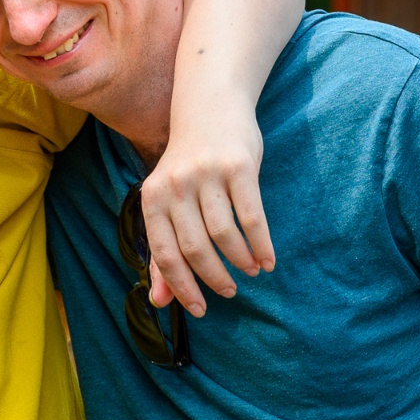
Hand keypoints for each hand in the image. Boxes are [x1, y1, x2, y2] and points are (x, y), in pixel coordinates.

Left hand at [140, 107, 272, 316]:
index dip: (182, 286)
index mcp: (152, 197)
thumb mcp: (166, 202)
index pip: (165, 253)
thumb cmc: (187, 167)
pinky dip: (262, 244)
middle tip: (230, 292)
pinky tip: (268, 260)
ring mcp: (207, 175)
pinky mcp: (239, 167)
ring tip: (251, 271)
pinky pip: (252, 217)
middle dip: (215, 278)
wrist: (209, 109)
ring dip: (240, 261)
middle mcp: (176, 186)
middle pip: (195, 248)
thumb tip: (158, 300)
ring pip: (224, 235)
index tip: (199, 309)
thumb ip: (162, 250)